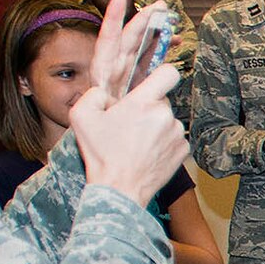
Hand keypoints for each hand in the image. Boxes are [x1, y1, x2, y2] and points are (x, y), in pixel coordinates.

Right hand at [74, 0, 188, 208]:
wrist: (119, 190)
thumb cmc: (101, 155)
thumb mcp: (81, 117)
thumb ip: (93, 94)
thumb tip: (105, 91)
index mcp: (143, 102)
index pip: (169, 73)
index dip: (162, 74)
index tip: (154, 82)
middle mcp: (164, 115)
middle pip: (163, 99)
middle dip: (150, 107)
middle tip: (132, 124)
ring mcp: (177, 133)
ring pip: (169, 120)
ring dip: (157, 127)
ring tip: (139, 143)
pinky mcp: (183, 150)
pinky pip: (175, 138)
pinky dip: (165, 143)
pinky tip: (149, 153)